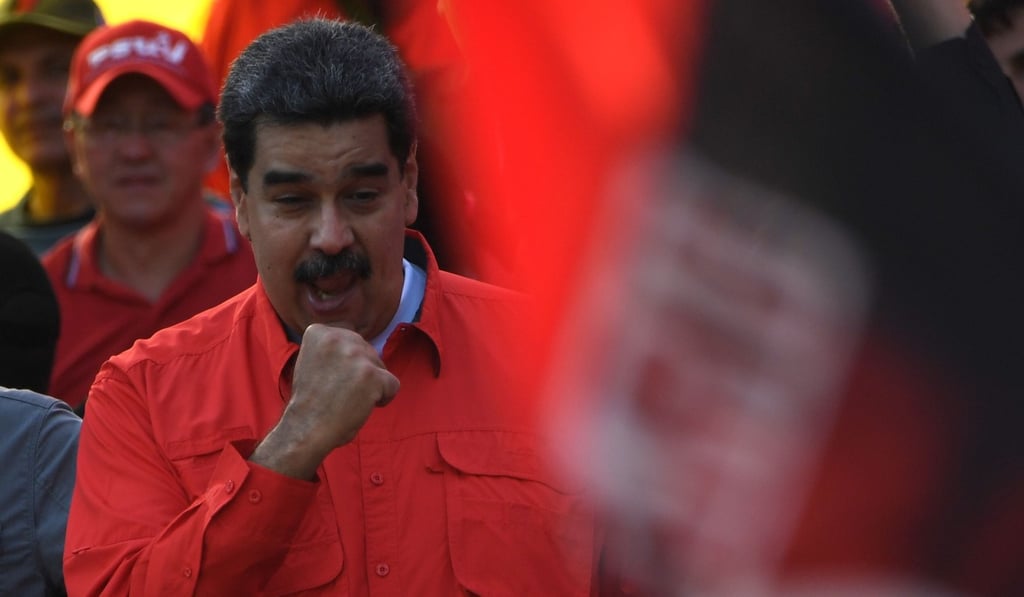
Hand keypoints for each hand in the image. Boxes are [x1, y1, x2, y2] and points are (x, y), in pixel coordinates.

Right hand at [250, 324, 398, 478]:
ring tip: (348, 399)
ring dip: (370, 384)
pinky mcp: (372, 375)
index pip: (351, 340)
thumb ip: (334, 348)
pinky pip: (393, 384)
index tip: (329, 379)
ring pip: (380, 367)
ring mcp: (356, 355)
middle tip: (339, 392)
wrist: (306, 429)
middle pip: (368, 351)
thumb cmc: (310, 400)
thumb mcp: (312, 360)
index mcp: (319, 332)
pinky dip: (384, 398)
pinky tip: (362, 407)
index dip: (346, 363)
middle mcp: (337, 338)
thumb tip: (362, 346)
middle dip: (360, 372)